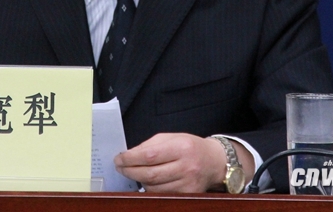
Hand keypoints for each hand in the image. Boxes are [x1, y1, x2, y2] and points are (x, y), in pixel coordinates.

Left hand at [113, 132, 252, 192]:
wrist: (213, 162)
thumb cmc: (190, 147)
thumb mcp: (171, 138)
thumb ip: (150, 145)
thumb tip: (129, 155)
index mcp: (181, 147)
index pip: (150, 155)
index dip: (130, 158)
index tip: (119, 158)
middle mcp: (186, 166)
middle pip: (150, 174)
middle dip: (130, 171)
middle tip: (120, 167)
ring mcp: (188, 183)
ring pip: (154, 187)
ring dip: (139, 180)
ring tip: (134, 172)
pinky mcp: (188, 194)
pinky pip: (162, 194)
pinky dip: (150, 188)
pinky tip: (147, 180)